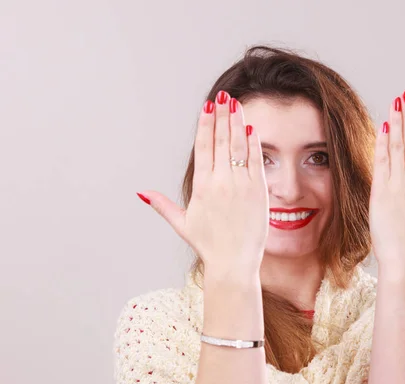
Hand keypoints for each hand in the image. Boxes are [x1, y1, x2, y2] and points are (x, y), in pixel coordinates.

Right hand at [136, 91, 268, 277]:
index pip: (203, 147)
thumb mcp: (182, 223)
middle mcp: (220, 182)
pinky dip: (253, 144)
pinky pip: (255, 161)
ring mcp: (240, 185)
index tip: (207, 107)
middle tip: (223, 95)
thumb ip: (162, 205)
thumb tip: (142, 192)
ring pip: (238, 146)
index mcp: (201, 186)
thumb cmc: (209, 244)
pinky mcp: (258, 191)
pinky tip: (251, 128)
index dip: (205, 124)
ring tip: (236, 104)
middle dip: (222, 115)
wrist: (233, 262)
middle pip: (221, 140)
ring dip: (237, 123)